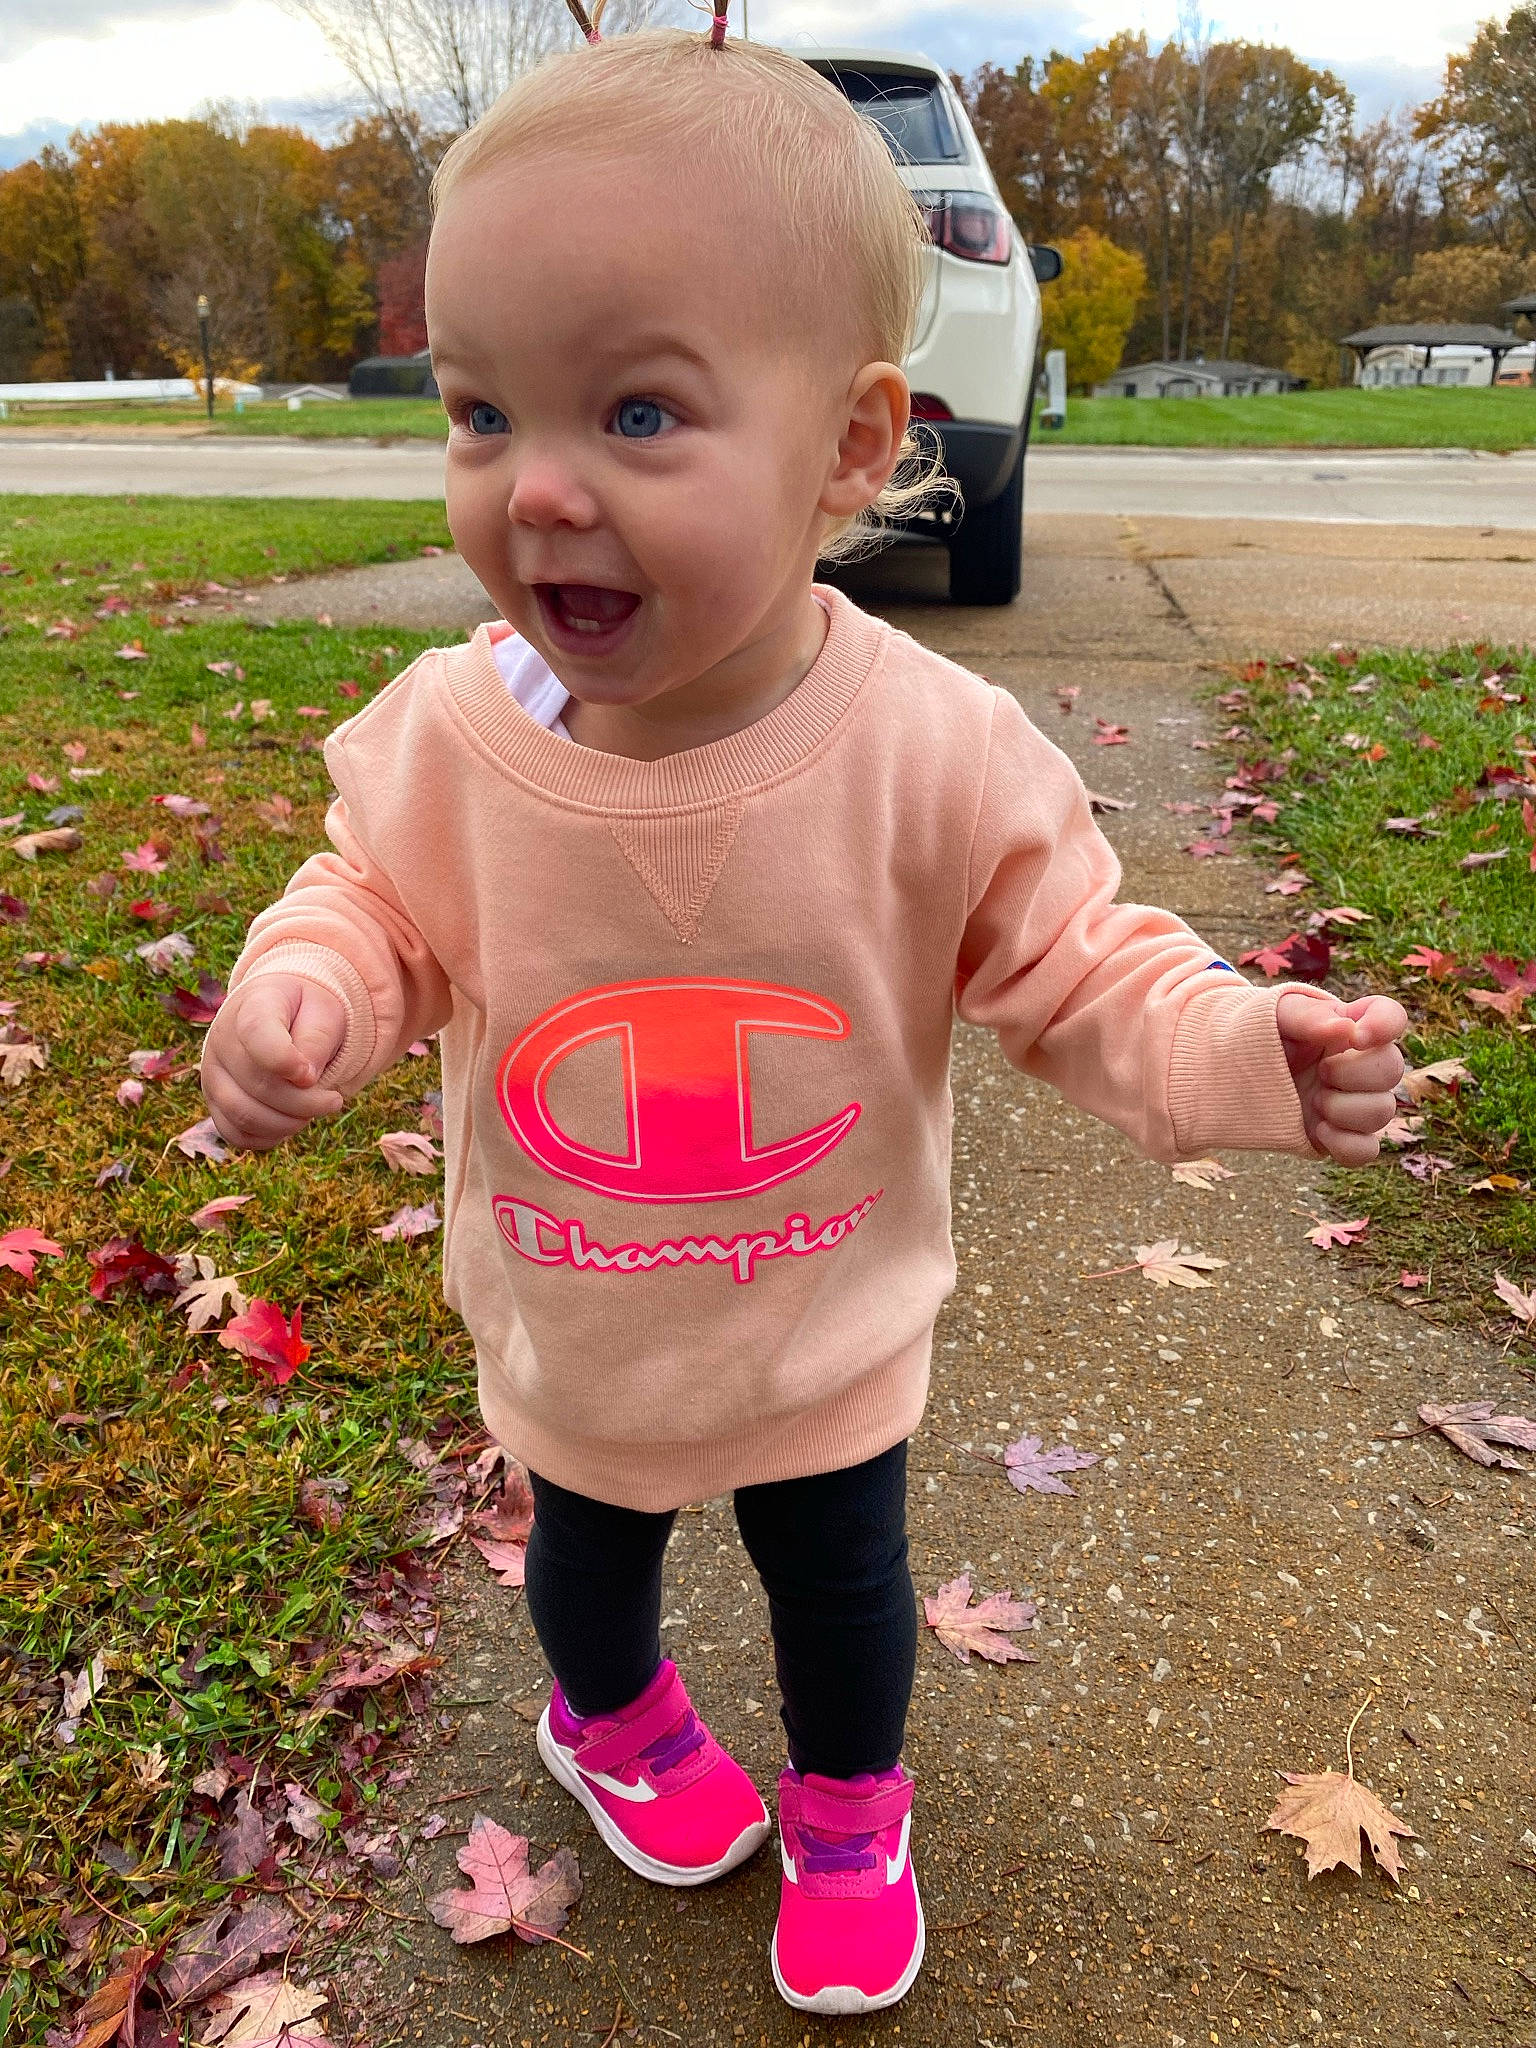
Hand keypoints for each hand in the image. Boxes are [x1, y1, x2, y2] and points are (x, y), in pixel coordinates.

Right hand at [202, 974, 347, 1151]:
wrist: (283, 1015)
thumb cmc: (307, 1013)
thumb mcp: (325, 1013)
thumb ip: (317, 1039)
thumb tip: (304, 1079)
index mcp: (252, 1006)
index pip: (257, 1033)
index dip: (284, 1060)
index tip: (309, 1075)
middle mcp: (222, 1039)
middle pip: (258, 1085)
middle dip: (304, 1103)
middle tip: (333, 1100)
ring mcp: (213, 1072)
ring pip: (243, 1115)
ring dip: (288, 1123)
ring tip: (313, 1112)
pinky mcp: (215, 1101)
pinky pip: (235, 1134)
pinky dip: (268, 1137)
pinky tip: (291, 1122)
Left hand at [1276, 991, 1407, 1163]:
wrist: (1235, 1080)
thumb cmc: (1259, 1040)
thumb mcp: (1275, 1017)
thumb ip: (1309, 1016)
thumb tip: (1346, 1030)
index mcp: (1348, 1027)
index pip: (1390, 1016)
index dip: (1385, 1025)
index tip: (1356, 1037)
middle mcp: (1360, 1064)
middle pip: (1393, 1069)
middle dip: (1352, 1074)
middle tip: (1320, 1072)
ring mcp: (1354, 1103)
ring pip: (1382, 1112)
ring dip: (1342, 1108)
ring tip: (1312, 1101)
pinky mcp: (1343, 1136)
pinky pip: (1366, 1150)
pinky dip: (1344, 1144)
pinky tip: (1319, 1130)